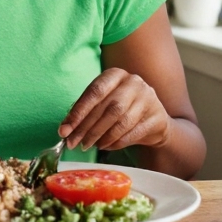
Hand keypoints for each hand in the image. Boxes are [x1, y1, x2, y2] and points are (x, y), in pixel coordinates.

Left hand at [57, 68, 172, 152]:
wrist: (153, 118)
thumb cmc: (121, 107)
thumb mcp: (102, 102)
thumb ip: (84, 111)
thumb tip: (64, 129)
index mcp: (115, 74)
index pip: (94, 92)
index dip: (78, 112)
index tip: (64, 130)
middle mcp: (133, 83)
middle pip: (107, 108)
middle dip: (87, 128)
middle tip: (74, 142)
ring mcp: (147, 99)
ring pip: (120, 121)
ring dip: (101, 136)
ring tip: (89, 145)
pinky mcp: (157, 117)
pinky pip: (132, 133)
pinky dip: (116, 142)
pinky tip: (105, 146)